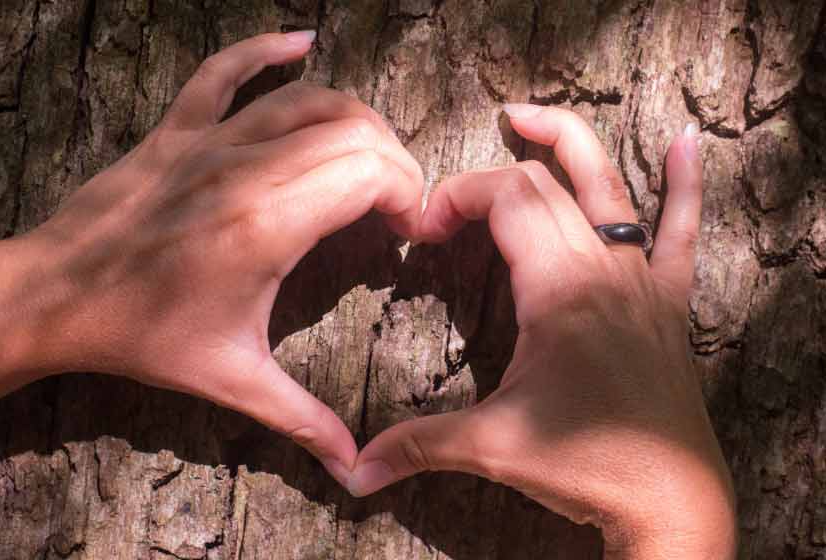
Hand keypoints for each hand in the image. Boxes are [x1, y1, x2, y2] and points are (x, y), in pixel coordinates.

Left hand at [0, 31, 423, 484]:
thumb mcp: (231, 377)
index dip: (409, 194)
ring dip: (355, 121)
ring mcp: (210, 140)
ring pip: (309, 98)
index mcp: (267, 223)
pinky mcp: (180, 130)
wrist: (56, 297)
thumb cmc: (143, 335)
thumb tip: (353, 468)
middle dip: (394, 163)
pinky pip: (226, 70)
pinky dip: (266, 49)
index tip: (408, 234)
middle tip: (396, 209)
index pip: (371, 171)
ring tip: (370, 161)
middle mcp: (246, 168)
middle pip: (354, 129)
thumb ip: (301, 419)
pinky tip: (299, 41)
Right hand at [348, 107, 735, 557]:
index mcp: (560, 288)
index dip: (456, 195)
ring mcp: (641, 280)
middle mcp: (604, 269)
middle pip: (542, 184)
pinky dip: (686, 184)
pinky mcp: (666, 302)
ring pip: (608, 187)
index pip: (505, 199)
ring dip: (567, 142)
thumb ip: (419, 445)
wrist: (670, 500)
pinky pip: (682, 231)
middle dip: (484, 180)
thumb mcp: (493, 446)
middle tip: (444, 210)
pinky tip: (688, 143)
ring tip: (522, 115)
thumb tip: (354, 472)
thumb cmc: (588, 467)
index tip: (424, 229)